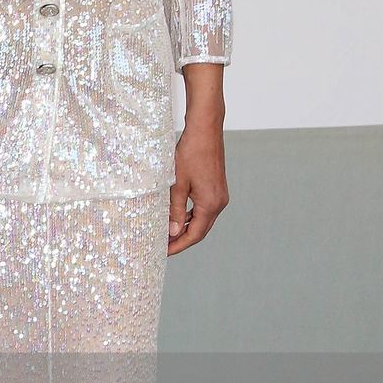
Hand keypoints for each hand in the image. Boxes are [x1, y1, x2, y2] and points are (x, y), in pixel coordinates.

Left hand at [167, 120, 226, 253]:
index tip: (164, 252)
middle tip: (163, 246)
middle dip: (182, 240)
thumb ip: (174, 210)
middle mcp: (219, 203)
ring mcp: (220, 196)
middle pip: (200, 230)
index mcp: (210, 204)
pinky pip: (204, 209)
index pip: (194, 234)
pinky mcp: (217, 189)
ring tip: (167, 234)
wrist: (205, 131)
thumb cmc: (190, 154)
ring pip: (202, 220)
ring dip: (186, 228)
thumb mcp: (177, 184)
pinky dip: (191, 216)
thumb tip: (172, 232)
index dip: (179, 245)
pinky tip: (177, 217)